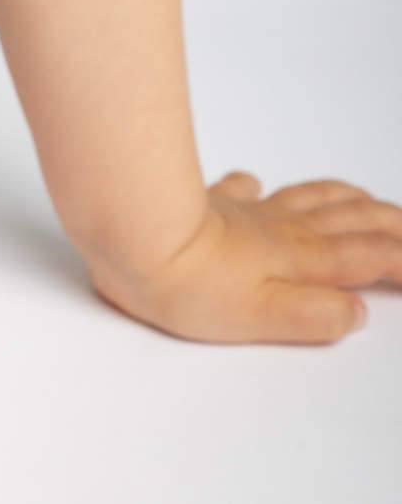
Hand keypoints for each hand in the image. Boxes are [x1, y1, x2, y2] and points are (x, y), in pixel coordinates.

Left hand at [84, 170, 399, 344]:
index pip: (368, 257)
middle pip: (350, 219)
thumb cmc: (187, 284)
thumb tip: (354, 311)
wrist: (128, 234)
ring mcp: (244, 211)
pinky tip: (258, 186)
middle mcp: (280, 228)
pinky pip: (246, 189)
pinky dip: (264, 189)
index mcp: (300, 258)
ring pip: (310, 197)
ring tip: (367, 200)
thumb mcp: (262, 317)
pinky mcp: (206, 201)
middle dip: (389, 224)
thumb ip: (314, 316)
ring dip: (347, 199)